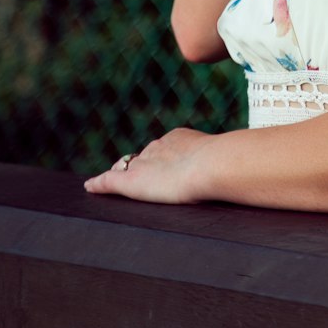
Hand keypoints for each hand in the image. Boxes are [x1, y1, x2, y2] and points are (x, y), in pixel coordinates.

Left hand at [83, 128, 214, 203]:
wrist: (212, 165)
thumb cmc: (224, 164)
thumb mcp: (221, 159)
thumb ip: (219, 161)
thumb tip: (237, 164)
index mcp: (178, 139)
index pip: (162, 149)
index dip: (159, 159)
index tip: (161, 167)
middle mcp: (157, 147)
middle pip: (142, 157)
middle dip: (139, 166)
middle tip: (136, 177)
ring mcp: (143, 163)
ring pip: (125, 168)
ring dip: (118, 174)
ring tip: (109, 182)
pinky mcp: (131, 182)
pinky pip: (108, 181)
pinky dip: (98, 184)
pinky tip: (90, 188)